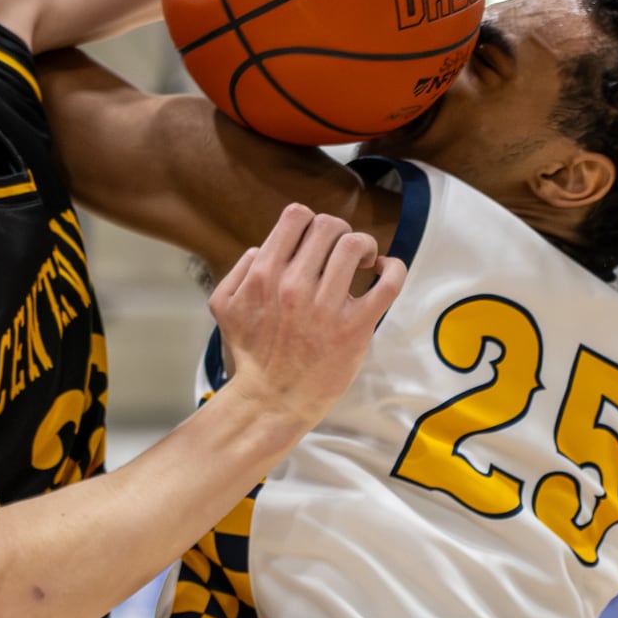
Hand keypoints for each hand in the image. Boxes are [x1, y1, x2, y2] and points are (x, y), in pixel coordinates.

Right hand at [212, 204, 404, 433]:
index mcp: (264, 275)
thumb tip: (265, 248)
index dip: (310, 221)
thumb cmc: (251, 355)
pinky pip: (388, 284)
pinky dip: (393, 268)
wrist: (271, 401)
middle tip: (342, 252)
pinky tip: (385, 271)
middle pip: (329, 226)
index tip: (316, 242)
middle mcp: (295, 285)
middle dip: (338, 232)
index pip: (297, 217)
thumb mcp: (224, 307)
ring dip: (364, 245)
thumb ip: (240, 270)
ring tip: (364, 261)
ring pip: (356, 245)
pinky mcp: (356, 327)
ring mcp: (327, 306)